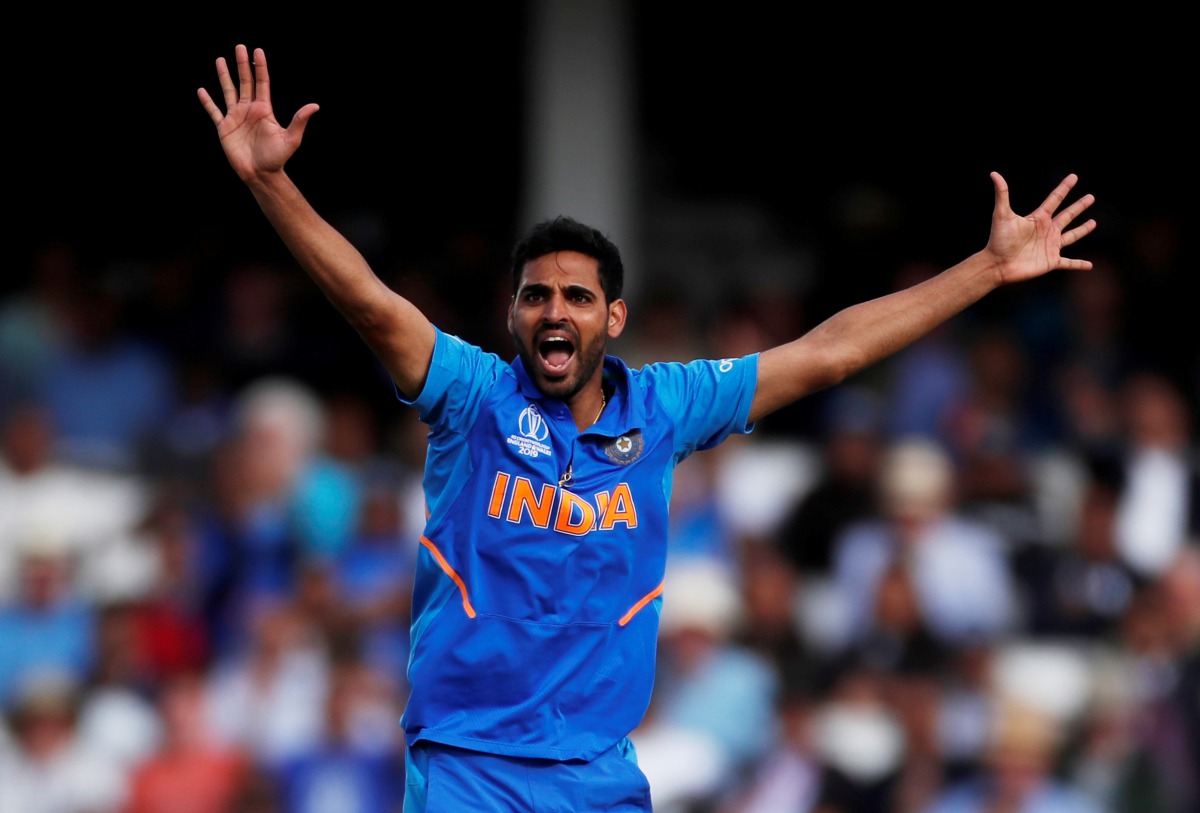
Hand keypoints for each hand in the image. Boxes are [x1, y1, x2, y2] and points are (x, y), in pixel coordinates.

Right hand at [197, 44, 318, 182]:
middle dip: (241, 64)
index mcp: (264, 109)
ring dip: (224, 76)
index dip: (260, 67)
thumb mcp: (291, 139)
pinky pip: (214, 112)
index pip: (262, 83)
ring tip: (219, 59)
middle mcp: (249, 110)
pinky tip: (202, 90)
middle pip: (244, 82)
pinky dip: (207, 102)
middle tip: (239, 46)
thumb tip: (315, 106)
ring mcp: (236, 117)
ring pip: (228, 91)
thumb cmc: (277, 158)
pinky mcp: (224, 128)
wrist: (261, 174)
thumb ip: (300, 120)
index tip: (258, 51)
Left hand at [986, 172, 1096, 283]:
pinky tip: (1089, 265)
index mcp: (1038, 218)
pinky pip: (1069, 263)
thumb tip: (994, 173)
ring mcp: (1050, 246)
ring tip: (1093, 223)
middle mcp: (1047, 231)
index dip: (1064, 188)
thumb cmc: (998, 240)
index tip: (1074, 177)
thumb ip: (1002, 194)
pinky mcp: (1051, 261)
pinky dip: (1079, 264)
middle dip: (1079, 206)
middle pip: (1067, 215)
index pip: (1055, 199)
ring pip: (1071, 236)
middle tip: (1091, 197)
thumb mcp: (1002, 215)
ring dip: (1082, 230)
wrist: (997, 264)